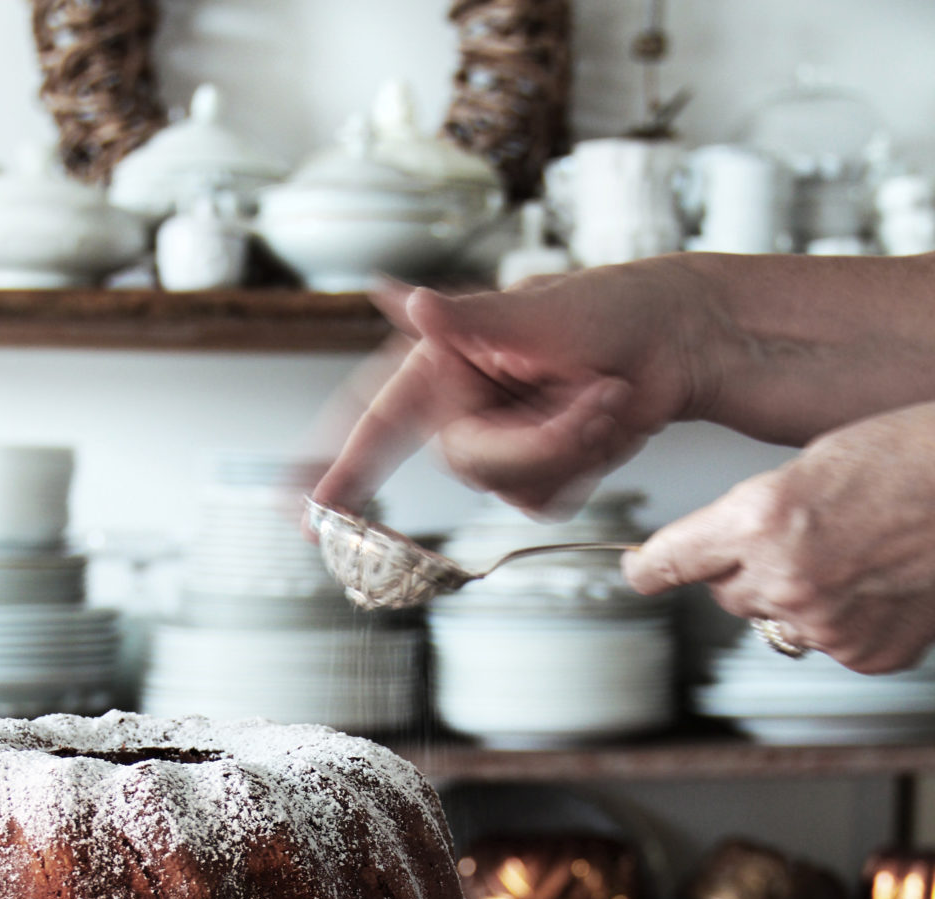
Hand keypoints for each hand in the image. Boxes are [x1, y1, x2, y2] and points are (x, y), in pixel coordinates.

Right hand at [311, 264, 710, 515]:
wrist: (679, 342)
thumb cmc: (608, 307)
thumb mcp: (534, 311)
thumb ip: (465, 320)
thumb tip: (401, 296)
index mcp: (444, 362)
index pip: (373, 420)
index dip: (337, 466)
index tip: (309, 513)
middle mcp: (463, 407)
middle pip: (469, 466)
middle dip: (539, 440)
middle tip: (598, 394)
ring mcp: (501, 442)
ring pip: (511, 487)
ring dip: (573, 448)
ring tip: (608, 395)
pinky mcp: (538, 471)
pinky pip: (544, 501)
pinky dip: (586, 467)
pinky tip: (606, 423)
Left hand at [623, 402, 934, 672]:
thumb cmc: (913, 457)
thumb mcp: (812, 464)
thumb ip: (757, 516)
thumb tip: (722, 557)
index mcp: (762, 518)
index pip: (669, 562)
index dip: (650, 567)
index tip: (640, 572)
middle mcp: (785, 578)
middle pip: (726, 594)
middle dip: (748, 570)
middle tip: (806, 535)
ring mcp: (826, 623)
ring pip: (778, 621)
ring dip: (800, 596)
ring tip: (857, 553)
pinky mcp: (864, 653)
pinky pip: (830, 642)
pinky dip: (848, 620)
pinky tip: (883, 581)